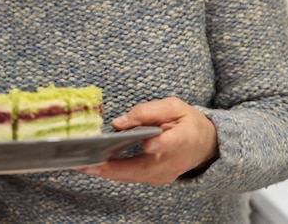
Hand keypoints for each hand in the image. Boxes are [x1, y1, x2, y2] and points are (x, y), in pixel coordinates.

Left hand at [82, 97, 218, 185]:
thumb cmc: (188, 122)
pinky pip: (132, 177)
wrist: (205, 146)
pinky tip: (95, 164)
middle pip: (142, 168)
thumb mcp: (174, 106)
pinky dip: (114, 172)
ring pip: (133, 176)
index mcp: (184, 138)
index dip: (160, 145)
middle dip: (113, 168)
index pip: (173, 143)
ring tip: (82, 164)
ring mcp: (164, 175)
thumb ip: (148, 111)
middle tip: (88, 163)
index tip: (148, 144)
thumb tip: (121, 121)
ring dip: (107, 172)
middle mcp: (173, 161)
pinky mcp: (155, 179)